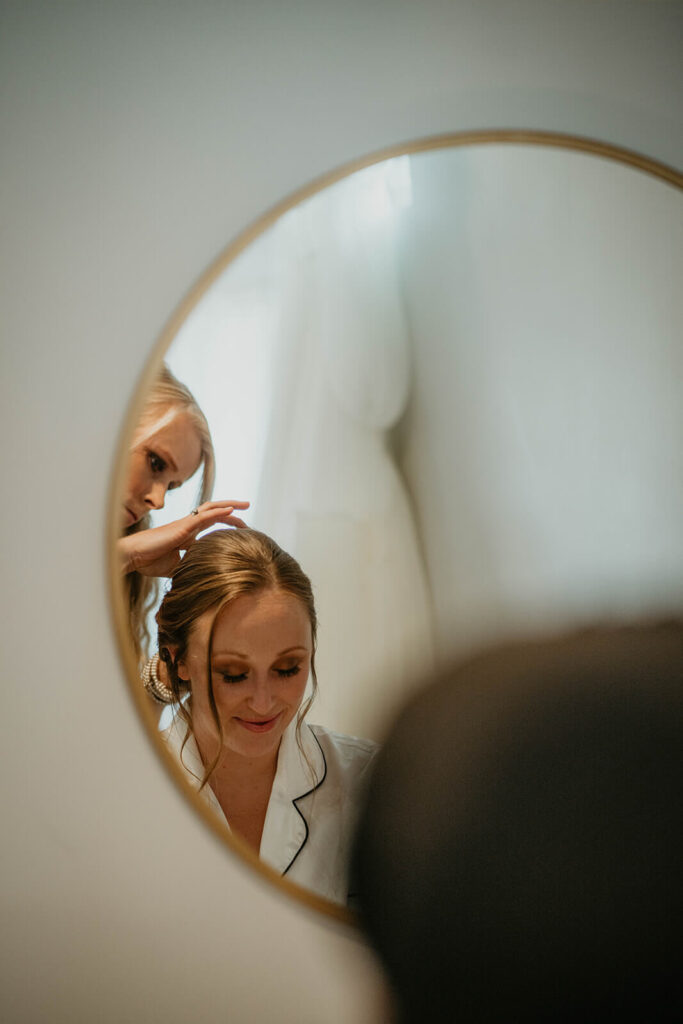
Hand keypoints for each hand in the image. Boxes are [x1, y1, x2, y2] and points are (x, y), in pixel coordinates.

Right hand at [119, 500, 248, 576]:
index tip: (242, 531)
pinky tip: (232, 510)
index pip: (211, 525)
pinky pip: (204, 515)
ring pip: (212, 508)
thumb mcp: (176, 566)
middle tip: (248, 510)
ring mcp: (186, 524)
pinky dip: (219, 512)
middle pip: (214, 512)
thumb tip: (202, 574)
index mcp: (188, 535)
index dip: (227, 525)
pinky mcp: (183, 526)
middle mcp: (189, 526)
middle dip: (232, 511)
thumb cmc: (149, 560)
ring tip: (245, 504)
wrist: (133, 556)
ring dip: (230, 505)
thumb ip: (189, 565)